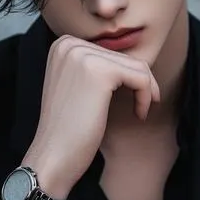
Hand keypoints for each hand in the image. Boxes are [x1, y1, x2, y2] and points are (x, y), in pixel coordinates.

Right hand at [24, 34, 160, 195]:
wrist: (53, 155)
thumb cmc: (68, 128)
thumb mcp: (77, 86)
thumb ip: (94, 66)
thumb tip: (130, 58)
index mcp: (62, 45)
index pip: (111, 52)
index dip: (127, 76)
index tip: (129, 97)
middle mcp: (69, 44)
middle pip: (125, 57)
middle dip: (140, 83)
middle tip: (139, 107)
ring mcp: (82, 55)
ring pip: (137, 66)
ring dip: (145, 91)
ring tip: (139, 111)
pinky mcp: (99, 71)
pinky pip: (141, 77)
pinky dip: (146, 97)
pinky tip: (138, 114)